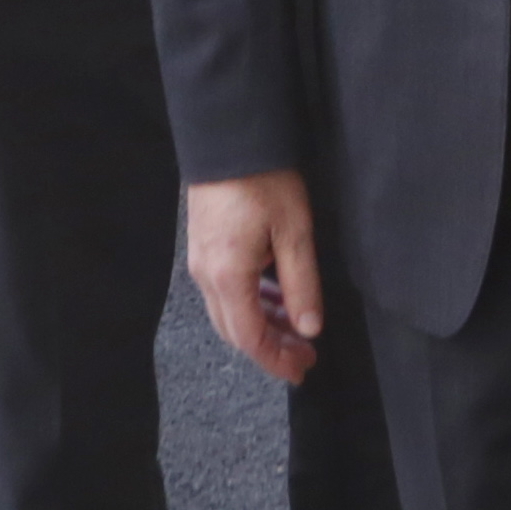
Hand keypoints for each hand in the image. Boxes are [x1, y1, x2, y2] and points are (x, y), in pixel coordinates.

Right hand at [187, 171, 325, 386]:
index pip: (250, 338)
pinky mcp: (204, 248)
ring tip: (297, 329)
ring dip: (262, 326)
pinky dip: (251, 304)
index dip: (276, 360)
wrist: (228, 138)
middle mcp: (206, 275)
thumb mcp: (294, 232)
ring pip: (229, 312)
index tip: (302, 371)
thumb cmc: (263, 180)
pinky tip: (275, 298)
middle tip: (305, 356)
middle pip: (235, 331)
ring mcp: (201, 262)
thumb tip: (309, 327)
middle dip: (270, 349)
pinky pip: (225, 292)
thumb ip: (301, 284)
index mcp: (228, 276)